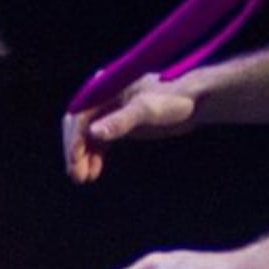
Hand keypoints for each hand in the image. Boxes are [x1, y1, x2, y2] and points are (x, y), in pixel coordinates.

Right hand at [62, 79, 200, 182]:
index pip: (79, 115)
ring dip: (83, 158)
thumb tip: (93, 133)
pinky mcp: (119, 125)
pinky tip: (93, 172)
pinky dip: (94, 157)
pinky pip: (99, 143)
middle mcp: (103, 99)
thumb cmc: (173, 99)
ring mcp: (110, 113)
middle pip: (79, 128)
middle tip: (76, 176)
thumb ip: (120, 121)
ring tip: (83, 179)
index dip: (73, 139)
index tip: (73, 161)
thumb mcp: (146, 110)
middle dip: (75, 152)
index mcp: (104, 89)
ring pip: (87, 138)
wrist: (195, 102)